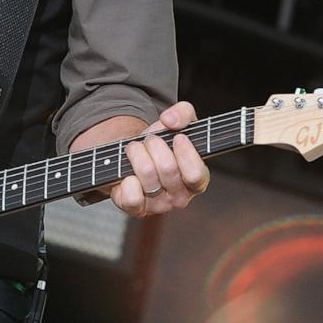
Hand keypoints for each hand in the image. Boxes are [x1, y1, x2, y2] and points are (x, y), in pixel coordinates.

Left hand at [111, 101, 210, 216]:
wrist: (132, 155)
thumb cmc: (160, 144)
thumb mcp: (176, 123)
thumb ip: (183, 113)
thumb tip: (171, 120)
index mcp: (196, 180)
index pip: (196, 174)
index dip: (185, 153)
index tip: (177, 137)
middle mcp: (179, 197)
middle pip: (168, 168)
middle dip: (154, 144)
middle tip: (150, 140)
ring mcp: (158, 206)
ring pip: (147, 175)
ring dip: (136, 152)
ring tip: (135, 149)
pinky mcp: (136, 209)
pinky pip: (132, 198)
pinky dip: (126, 180)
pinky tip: (127, 172)